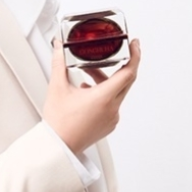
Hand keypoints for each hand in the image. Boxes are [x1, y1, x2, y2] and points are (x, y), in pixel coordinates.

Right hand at [42, 38, 140, 153]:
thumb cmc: (59, 123)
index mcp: (104, 98)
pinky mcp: (108, 124)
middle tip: (115, 52)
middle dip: (117, 64)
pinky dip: (104, 94)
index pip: (128, 72)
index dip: (134, 56)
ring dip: (105, 80)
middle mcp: (112, 109)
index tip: (134, 45)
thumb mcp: (57, 88)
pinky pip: (113, 103)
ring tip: (87, 75)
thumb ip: (59, 63)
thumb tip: (58, 48)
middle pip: (125, 80)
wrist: (58, 146)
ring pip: (117, 92)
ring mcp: (112, 118)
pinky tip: (88, 92)